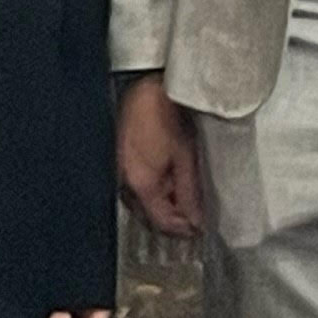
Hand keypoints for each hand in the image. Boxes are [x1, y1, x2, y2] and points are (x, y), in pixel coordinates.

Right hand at [117, 76, 206, 238]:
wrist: (144, 88)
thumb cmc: (164, 115)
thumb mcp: (186, 157)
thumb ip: (190, 192)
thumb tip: (196, 220)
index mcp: (141, 185)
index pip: (162, 223)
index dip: (184, 229)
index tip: (200, 228)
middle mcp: (123, 184)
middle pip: (149, 217)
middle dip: (173, 219)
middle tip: (196, 214)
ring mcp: (117, 173)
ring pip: (141, 203)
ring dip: (163, 204)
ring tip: (185, 193)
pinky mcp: (117, 162)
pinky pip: (135, 187)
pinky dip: (152, 190)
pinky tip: (167, 178)